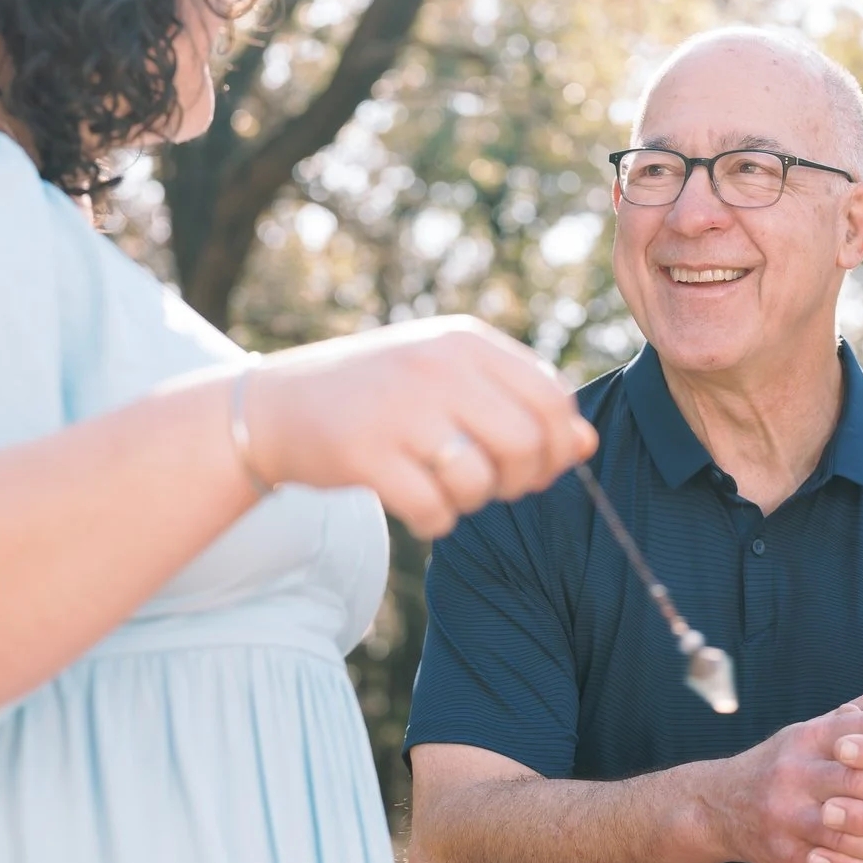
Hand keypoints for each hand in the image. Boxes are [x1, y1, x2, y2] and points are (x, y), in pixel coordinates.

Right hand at [243, 317, 598, 537]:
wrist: (276, 407)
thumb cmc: (378, 396)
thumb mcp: (447, 379)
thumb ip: (515, 402)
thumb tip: (585, 444)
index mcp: (464, 341)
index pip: (551, 397)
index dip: (556, 445)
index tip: (533, 465)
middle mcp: (437, 366)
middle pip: (525, 441)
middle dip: (521, 480)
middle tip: (493, 487)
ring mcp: (400, 409)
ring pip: (480, 480)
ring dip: (472, 503)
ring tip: (446, 493)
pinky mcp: (367, 454)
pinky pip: (434, 509)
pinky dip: (434, 522)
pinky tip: (417, 510)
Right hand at [697, 678, 862, 862]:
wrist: (718, 806)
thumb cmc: (782, 765)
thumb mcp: (815, 733)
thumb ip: (862, 714)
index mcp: (806, 738)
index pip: (859, 727)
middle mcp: (793, 772)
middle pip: (853, 779)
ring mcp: (786, 814)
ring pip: (843, 832)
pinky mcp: (784, 852)